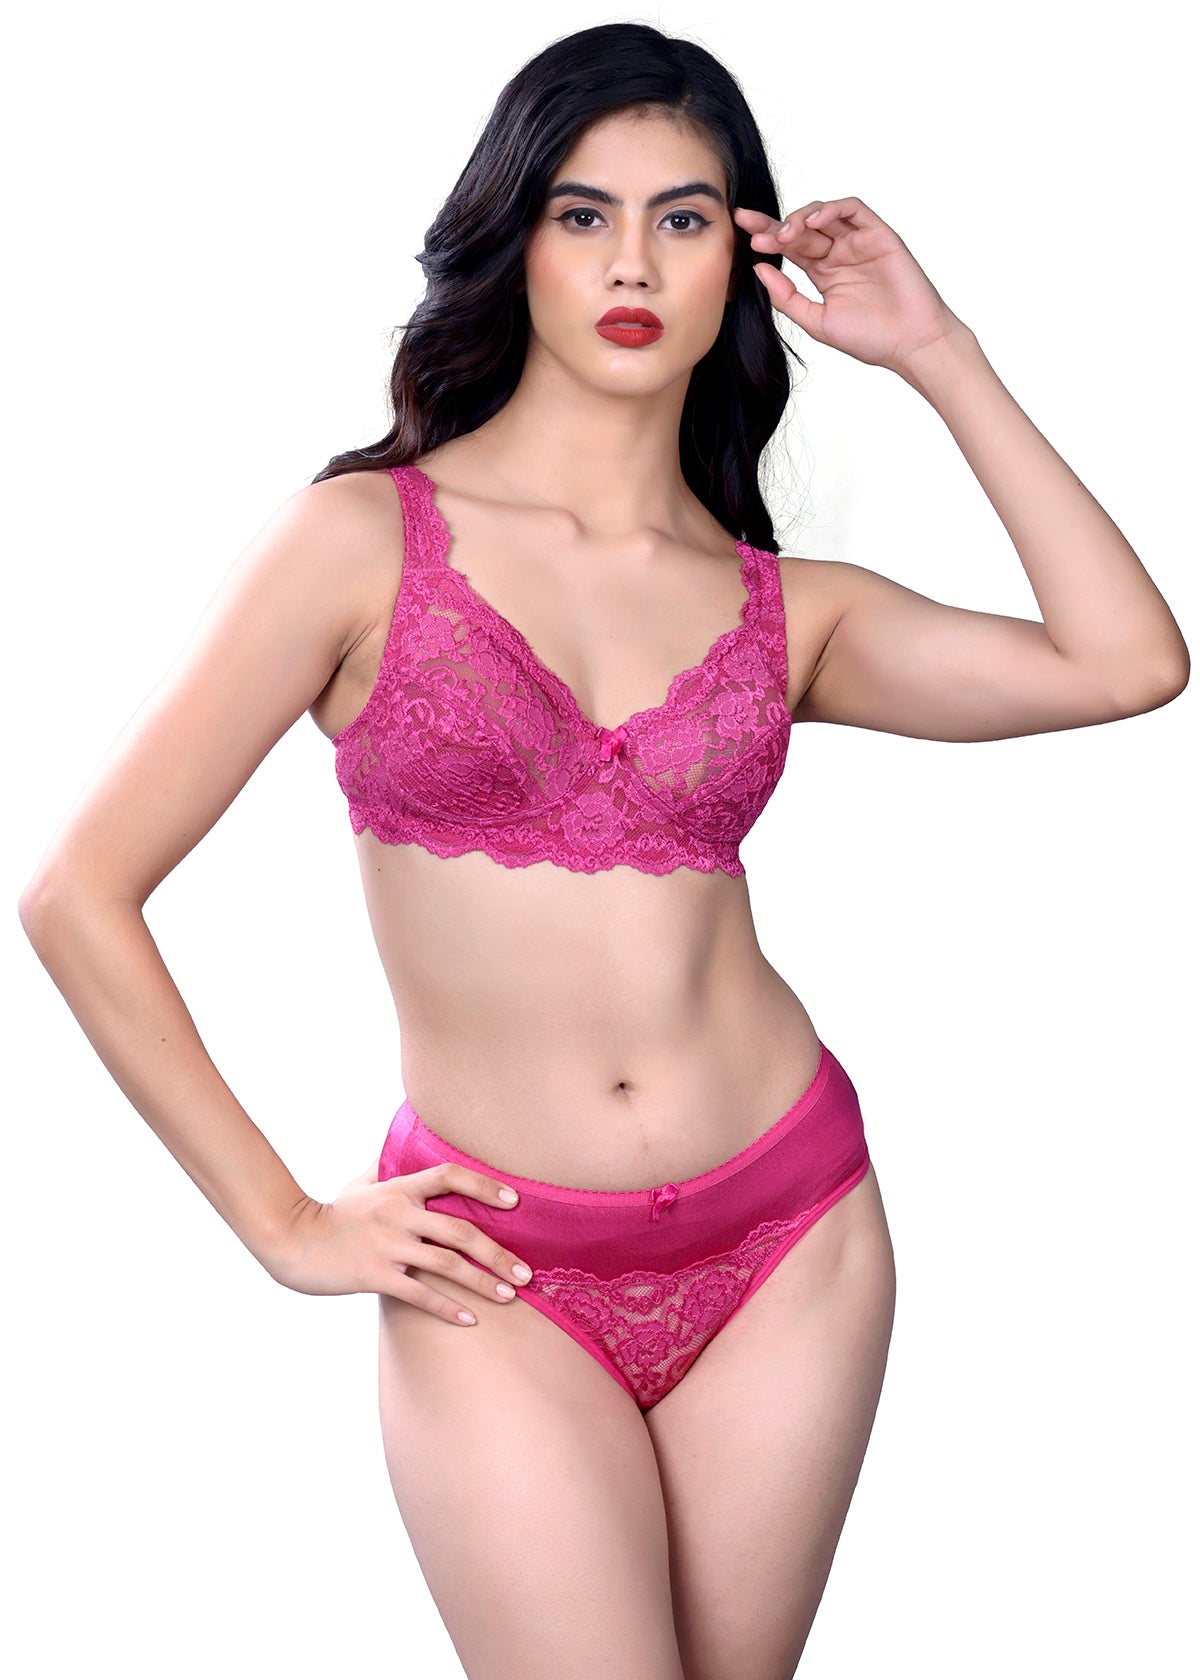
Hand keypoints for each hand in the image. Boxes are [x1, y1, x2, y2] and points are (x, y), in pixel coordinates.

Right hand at [263, 1159, 533, 1325]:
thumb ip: (386, 1170)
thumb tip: (400, 1152)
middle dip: (498, 1252)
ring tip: (510, 1296)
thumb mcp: (359, 1184)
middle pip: (461, 1230)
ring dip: (484, 1281)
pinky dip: (448, 1308)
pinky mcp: (376, 1275)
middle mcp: (399, 1213)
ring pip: (448, 1264)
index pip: (449, 1176)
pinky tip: (470, 1320)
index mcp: (398, 1188)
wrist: (291, 1239)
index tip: (514, 1201)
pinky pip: (421, 1293)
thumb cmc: (330, 1214)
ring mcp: (388, 1245)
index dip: (484, 1185)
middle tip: (526, 1271)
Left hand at [732, 197, 969, 374]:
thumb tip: (758, 269)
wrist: (910, 343)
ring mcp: (859, 242)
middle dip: (774, 225)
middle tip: (750, 225)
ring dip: (801, 217)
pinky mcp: (879, 234)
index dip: (767, 238)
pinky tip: (816, 220)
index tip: (743, 236)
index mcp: (823, 272)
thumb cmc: (870, 338)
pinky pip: (853, 210)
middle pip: (802, 228)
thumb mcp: (816, 321)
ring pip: (824, 215)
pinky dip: (832, 208)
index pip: (790, 247)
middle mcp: (839, 253)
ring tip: (785, 233)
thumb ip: (787, 297)